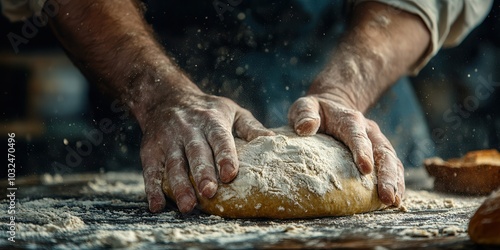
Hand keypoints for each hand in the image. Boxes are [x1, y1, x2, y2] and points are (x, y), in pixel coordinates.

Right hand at [138, 84, 273, 212]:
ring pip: (173, 164)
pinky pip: (151, 170)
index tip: (230, 174)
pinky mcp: (150, 150)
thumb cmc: (207, 110)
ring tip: (188, 206)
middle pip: (196, 153)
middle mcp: (188, 129)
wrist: (165, 97)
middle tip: (210, 193)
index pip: (219, 138)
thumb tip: (273, 141)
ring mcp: (168, 140)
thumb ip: (251, 127)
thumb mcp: (231, 110)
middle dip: (202, 173)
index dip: (225, 156)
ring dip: (179, 186)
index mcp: (211, 120)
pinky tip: (157, 206)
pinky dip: (152, 189)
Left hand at [288, 94, 403, 205]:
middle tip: (387, 196)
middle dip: (386, 174)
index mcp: (350, 120)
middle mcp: (369, 130)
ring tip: (394, 202)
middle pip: (382, 151)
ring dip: (395, 181)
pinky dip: (397, 183)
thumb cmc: (316, 111)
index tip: (366, 169)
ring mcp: (377, 141)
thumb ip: (305, 114)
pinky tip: (395, 201)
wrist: (333, 107)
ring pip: (391, 160)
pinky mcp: (380, 152)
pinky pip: (393, 167)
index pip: (357, 135)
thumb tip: (305, 128)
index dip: (362, 151)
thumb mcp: (305, 106)